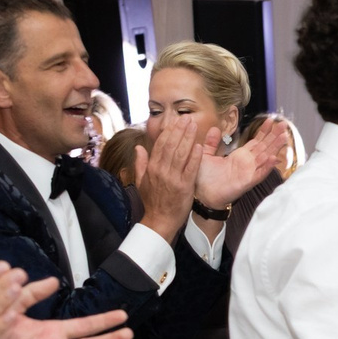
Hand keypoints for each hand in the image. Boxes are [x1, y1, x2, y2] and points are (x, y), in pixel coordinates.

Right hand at [134, 115, 209, 239]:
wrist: (159, 221)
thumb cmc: (152, 201)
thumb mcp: (141, 181)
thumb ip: (140, 163)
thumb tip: (138, 148)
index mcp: (152, 168)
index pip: (161, 145)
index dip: (169, 131)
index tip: (176, 121)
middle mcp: (162, 171)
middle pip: (171, 145)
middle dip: (180, 130)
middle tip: (187, 118)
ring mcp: (173, 178)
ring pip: (181, 154)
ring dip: (188, 138)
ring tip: (194, 126)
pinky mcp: (184, 187)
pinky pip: (190, 169)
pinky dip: (195, 157)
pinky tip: (200, 146)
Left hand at [197, 117, 290, 208]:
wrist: (202, 195)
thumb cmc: (205, 179)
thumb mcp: (206, 156)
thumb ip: (211, 143)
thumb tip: (215, 129)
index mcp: (240, 156)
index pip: (255, 141)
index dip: (264, 131)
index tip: (271, 120)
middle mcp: (247, 163)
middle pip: (264, 147)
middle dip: (274, 136)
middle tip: (283, 124)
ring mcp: (249, 173)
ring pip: (265, 158)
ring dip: (275, 148)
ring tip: (284, 137)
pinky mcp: (247, 182)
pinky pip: (259, 174)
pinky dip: (266, 167)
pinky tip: (273, 159)